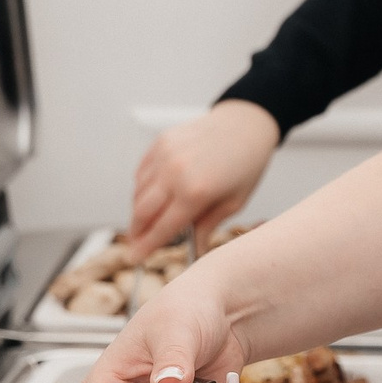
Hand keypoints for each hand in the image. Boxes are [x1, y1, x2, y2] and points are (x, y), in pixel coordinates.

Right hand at [130, 101, 280, 253]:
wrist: (246, 124)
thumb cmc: (246, 164)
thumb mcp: (234, 203)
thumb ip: (207, 226)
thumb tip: (194, 251)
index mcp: (196, 192)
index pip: (162, 228)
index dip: (146, 247)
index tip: (135, 258)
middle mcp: (175, 173)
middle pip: (141, 212)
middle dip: (136, 232)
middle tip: (137, 244)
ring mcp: (165, 155)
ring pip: (137, 193)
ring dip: (138, 211)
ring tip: (148, 221)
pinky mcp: (160, 142)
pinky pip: (141, 172)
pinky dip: (141, 188)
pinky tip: (152, 196)